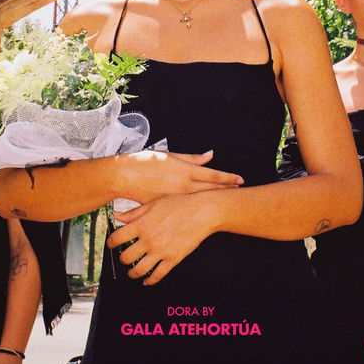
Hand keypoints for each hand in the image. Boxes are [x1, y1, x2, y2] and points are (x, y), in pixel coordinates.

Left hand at [107, 192, 216, 284]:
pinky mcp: (173, 259)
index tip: (111, 244)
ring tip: (131, 273)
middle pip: (126, 257)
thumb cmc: (179, 204)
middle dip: (122, 259)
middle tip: (123, 258)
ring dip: (132, 273)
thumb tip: (117, 216)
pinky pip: (158, 275)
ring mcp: (161, 251)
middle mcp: (149, 239)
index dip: (110, 242)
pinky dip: (150, 281)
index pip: (117, 238)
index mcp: (142, 224)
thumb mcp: (154, 203)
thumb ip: (134, 213)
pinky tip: (147, 280)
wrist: (202, 212)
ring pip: (139, 270)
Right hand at [121, 149, 242, 204]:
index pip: (212, 175)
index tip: (240, 179)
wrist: (123, 177)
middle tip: (240, 190)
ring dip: (215, 198)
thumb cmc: (144, 162)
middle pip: (211, 189)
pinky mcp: (168, 207)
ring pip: (201, 199)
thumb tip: (210, 155)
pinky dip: (197, 207)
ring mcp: (176, 198)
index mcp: (184, 171)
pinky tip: (205, 209)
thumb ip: (191, 158)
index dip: (228, 177)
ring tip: (228, 198)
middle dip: (226, 189)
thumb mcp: (169, 155)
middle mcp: (183, 186)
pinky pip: (186, 207)